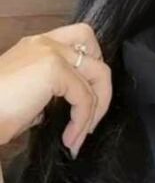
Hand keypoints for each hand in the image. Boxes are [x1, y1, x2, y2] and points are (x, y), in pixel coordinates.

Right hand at [0, 22, 112, 158]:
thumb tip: (64, 108)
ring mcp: (50, 52)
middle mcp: (44, 43)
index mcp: (35, 46)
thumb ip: (47, 95)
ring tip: (79, 135)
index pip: (77, 44)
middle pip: (92, 45)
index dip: (87, 74)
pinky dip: (83, 121)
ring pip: (98, 73)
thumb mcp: (26, 101)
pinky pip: (85, 97)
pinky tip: (69, 139)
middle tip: (91, 113)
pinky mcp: (53, 68)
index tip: (81, 108)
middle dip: (100, 79)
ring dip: (96, 108)